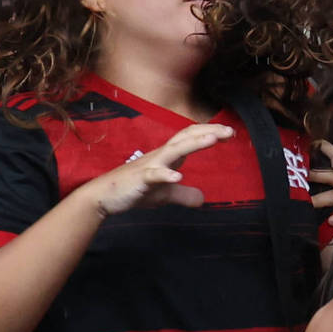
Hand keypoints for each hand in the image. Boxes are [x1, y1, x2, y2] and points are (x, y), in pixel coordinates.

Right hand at [79, 122, 231, 217]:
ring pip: (173, 150)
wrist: (103, 196)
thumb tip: (203, 200)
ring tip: (212, 139)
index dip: (209, 132)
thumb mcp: (165, 195)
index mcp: (168, 157)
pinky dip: (165, 175)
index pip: (190, 137)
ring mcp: (149, 166)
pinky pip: (153, 175)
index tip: (230, 132)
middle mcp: (160, 156)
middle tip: (229, 131)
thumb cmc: (134, 190)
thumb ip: (184, 195)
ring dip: (193, 144)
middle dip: (208, 131)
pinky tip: (177, 177)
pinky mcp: (139, 179)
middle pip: (186, 137)